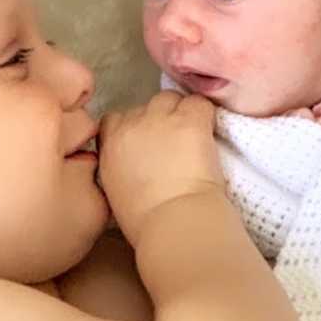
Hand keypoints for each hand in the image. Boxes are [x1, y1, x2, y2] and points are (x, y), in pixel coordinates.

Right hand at [97, 91, 223, 243]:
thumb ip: (120, 166)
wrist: (174, 222)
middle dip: (158, 119)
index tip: (146, 142)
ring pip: (171, 98)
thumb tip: (134, 163)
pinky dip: (206, 114)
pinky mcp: (190, 120)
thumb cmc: (145, 221)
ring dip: (181, 112)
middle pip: (146, 106)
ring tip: (193, 135)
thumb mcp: (116, 191)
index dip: (133, 126)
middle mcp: (132, 124)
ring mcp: (161, 119)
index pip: (115, 118)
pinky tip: (209, 132)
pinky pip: (199, 103)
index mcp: (110, 144)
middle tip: (173, 141)